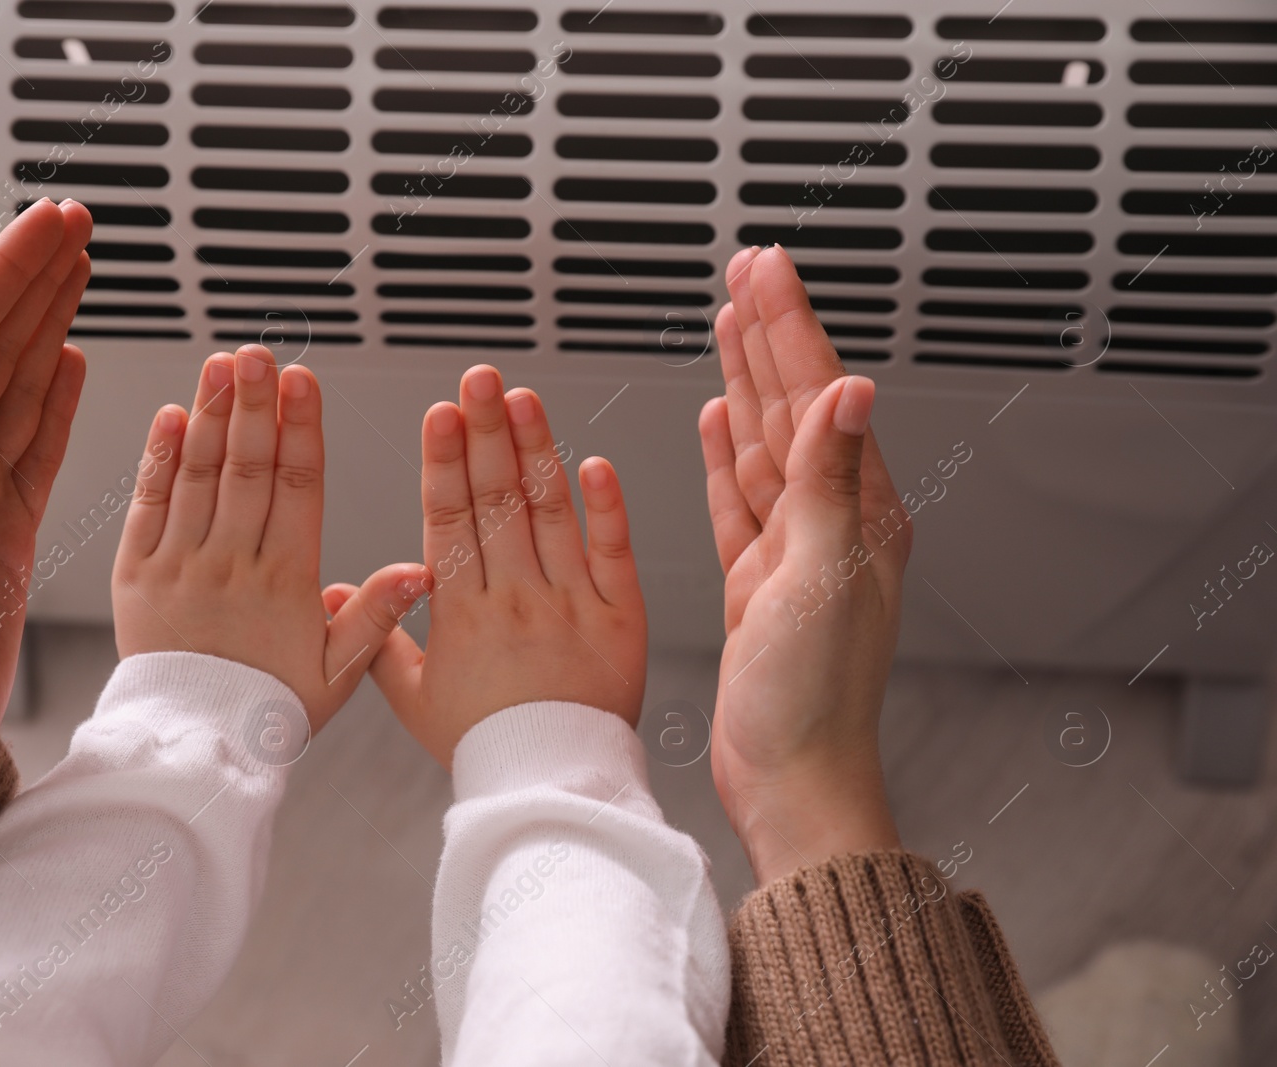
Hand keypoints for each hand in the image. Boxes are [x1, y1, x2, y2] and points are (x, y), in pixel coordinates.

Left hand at [0, 199, 93, 726]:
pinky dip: (56, 394)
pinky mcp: (3, 518)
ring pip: (17, 381)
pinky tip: (71, 359)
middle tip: (76, 227)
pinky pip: (34, 437)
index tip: (46, 225)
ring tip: (80, 272)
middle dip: (32, 279)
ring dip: (49, 321)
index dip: (4, 270)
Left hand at [110, 344, 425, 733]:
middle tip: (258, 353)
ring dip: (212, 414)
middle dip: (255, 404)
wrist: (193, 748)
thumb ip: (378, 614)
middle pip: (248, 467)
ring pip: (199, 475)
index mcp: (284, 580)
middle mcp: (231, 564)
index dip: (302, 428)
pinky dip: (158, 459)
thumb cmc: (269, 709)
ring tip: (221, 365)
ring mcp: (180, 565)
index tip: (304, 381)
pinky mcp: (137, 575)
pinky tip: (171, 416)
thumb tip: (422, 569)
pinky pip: (147, 506)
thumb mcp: (340, 671)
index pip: (299, 487)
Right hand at [359, 365, 645, 769]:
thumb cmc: (485, 745)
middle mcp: (517, 599)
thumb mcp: (414, 701)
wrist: (553, 787)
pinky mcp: (621, 618)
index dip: (444, 462)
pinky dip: (607, 508)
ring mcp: (571, 604)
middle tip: (480, 378)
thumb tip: (340, 590)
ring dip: (536, 450)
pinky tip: (594, 463)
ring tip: (524, 398)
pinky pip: (615, 553)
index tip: (440, 414)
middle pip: (497, 501)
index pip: (450, 520)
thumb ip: (378, 639)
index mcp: (463, 614)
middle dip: (486, 432)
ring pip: (550, 513)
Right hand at [699, 245, 909, 884]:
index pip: (819, 396)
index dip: (790, 327)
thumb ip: (830, 480)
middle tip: (748, 270)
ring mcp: (794, 550)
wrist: (790, 777)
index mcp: (858, 514)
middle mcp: (831, 523)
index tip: (767, 268)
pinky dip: (728, 452)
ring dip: (748, 378)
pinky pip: (741, 496)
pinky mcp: (759, 580)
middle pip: (793, 405)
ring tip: (732, 322)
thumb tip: (856, 388)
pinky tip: (721, 418)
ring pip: (764, 443)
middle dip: (770, 334)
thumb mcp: (821, 578)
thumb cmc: (812, 698)